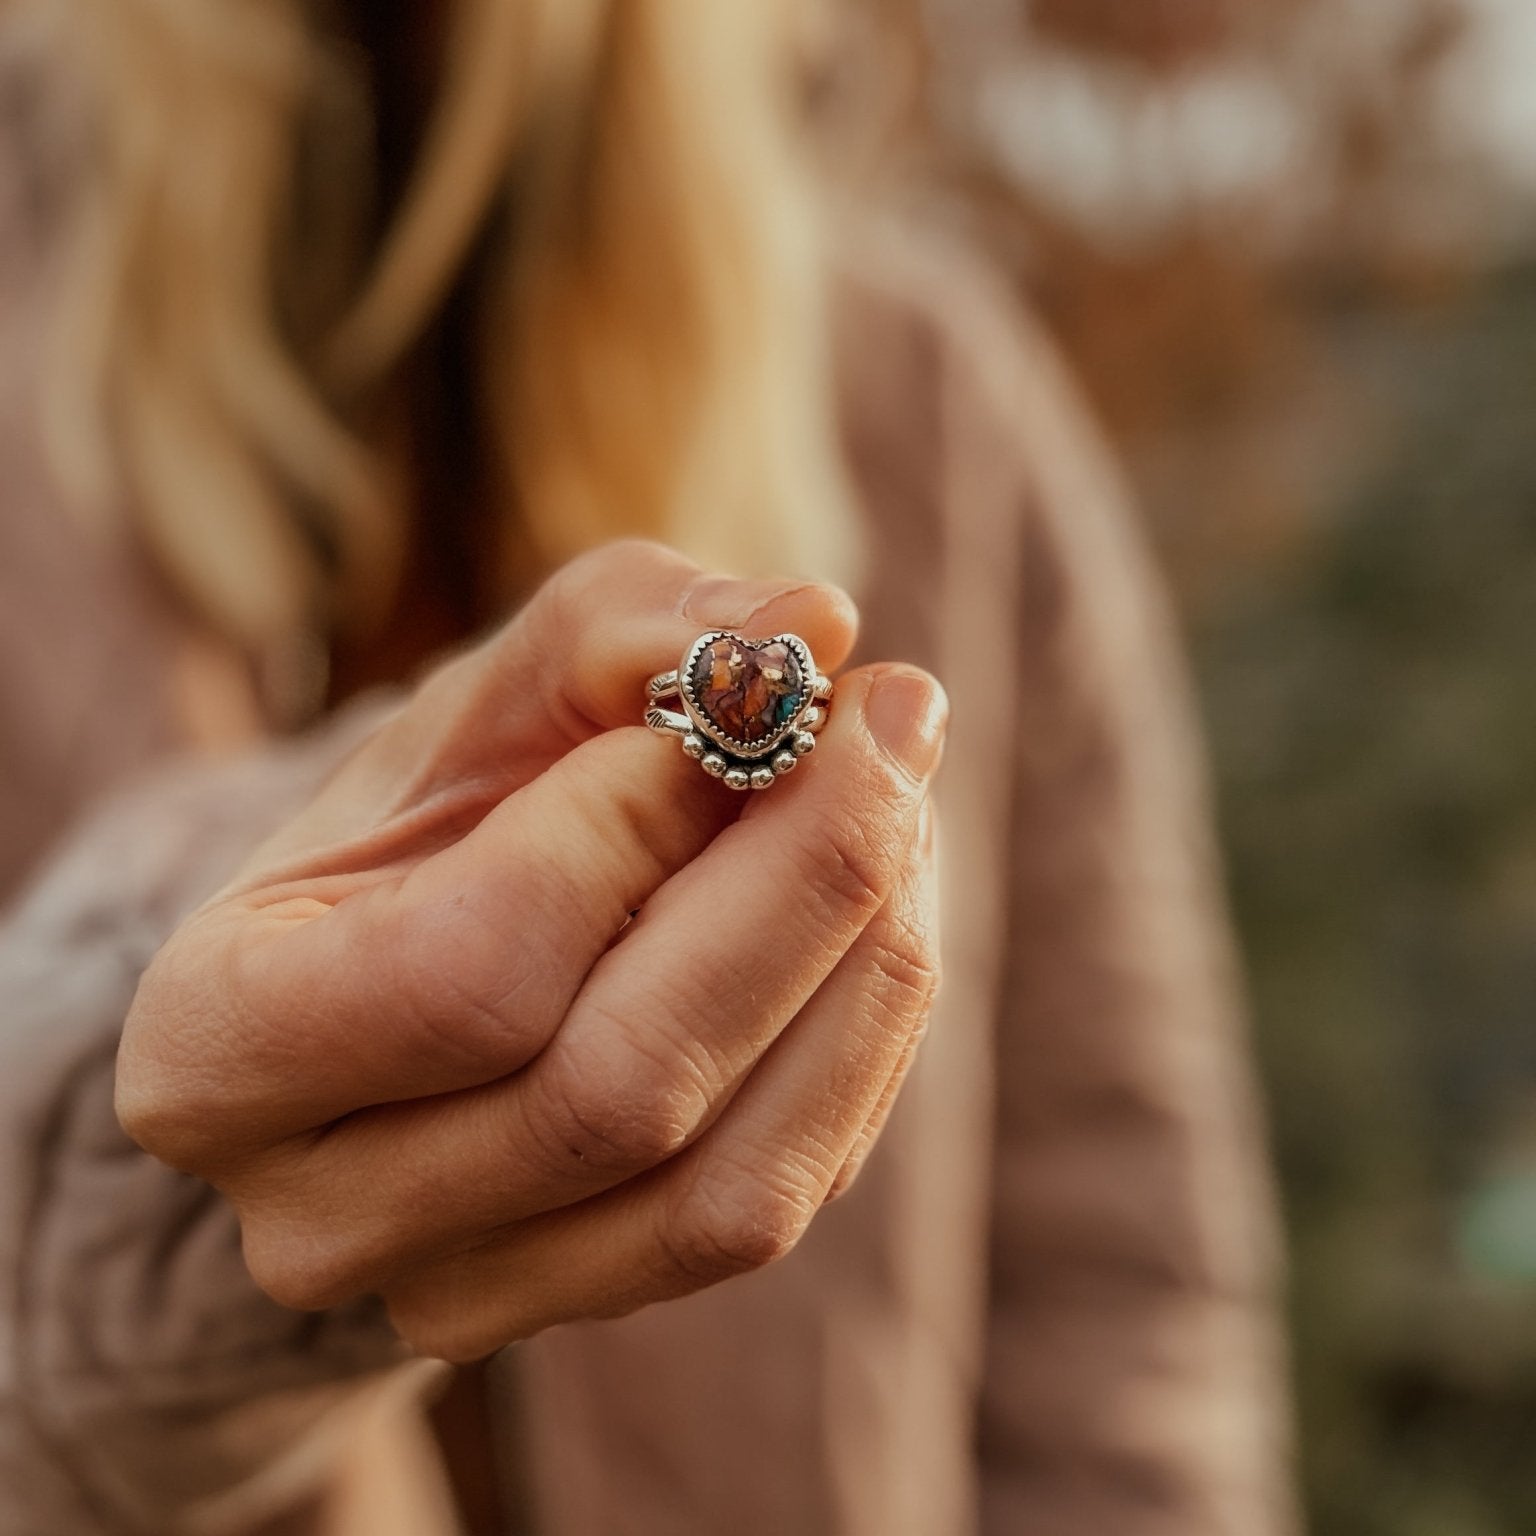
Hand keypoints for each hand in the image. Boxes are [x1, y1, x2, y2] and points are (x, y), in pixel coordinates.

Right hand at [116, 541, 946, 1361]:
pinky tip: (885, 915)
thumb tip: (814, 620)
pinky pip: (777, 1205)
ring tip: (903, 801)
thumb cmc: (443, 810)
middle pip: (619, 1090)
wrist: (422, 957)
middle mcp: (320, 1213)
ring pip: (730, 1181)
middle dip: (801, 879)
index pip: (468, 969)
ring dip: (863, 962)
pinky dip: (864, 1044)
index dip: (628, 829)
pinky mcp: (599, 1303)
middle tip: (898, 717)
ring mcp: (462, 1289)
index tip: (720, 708)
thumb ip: (625, 629)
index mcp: (218, 1045)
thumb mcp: (490, 691)